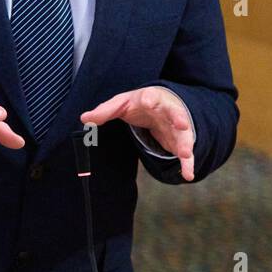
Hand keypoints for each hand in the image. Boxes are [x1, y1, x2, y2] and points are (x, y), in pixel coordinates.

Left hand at [81, 86, 195, 180]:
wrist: (159, 104)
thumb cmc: (137, 104)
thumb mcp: (120, 104)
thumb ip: (104, 111)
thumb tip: (83, 118)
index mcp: (150, 98)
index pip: (150, 96)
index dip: (150, 99)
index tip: (149, 102)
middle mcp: (166, 110)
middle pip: (174, 112)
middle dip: (179, 118)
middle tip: (182, 124)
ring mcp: (175, 125)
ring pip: (183, 134)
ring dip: (185, 143)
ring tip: (185, 154)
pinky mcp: (178, 140)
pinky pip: (184, 152)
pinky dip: (187, 163)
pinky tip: (188, 175)